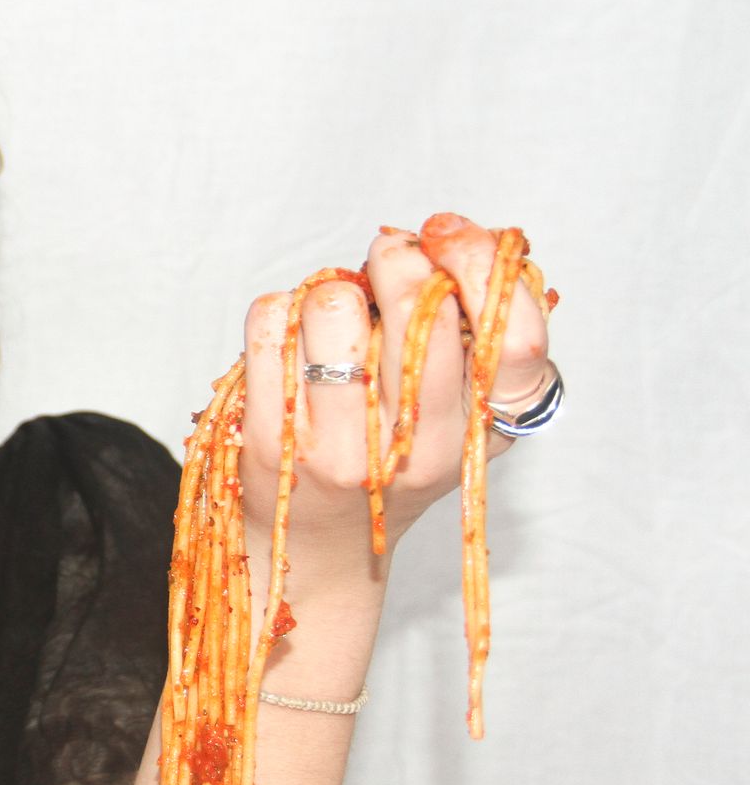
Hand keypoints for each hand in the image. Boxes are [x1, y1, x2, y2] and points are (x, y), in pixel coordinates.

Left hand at [238, 213, 552, 592]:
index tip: (447, 236)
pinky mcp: (269, 437)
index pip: (516, 340)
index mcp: (475, 431)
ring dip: (330, 292)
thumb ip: (479, 343)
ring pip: (332, 305)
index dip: (481, 263)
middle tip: (387, 259)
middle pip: (420, 309)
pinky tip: (293, 343)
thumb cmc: (393, 462)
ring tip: (335, 321)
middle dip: (398, 259)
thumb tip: (463, 241)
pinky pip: (270, 323)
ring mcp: (338, 445)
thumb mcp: (461, 417)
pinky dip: (280, 312)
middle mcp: (414, 444)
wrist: (318, 548)